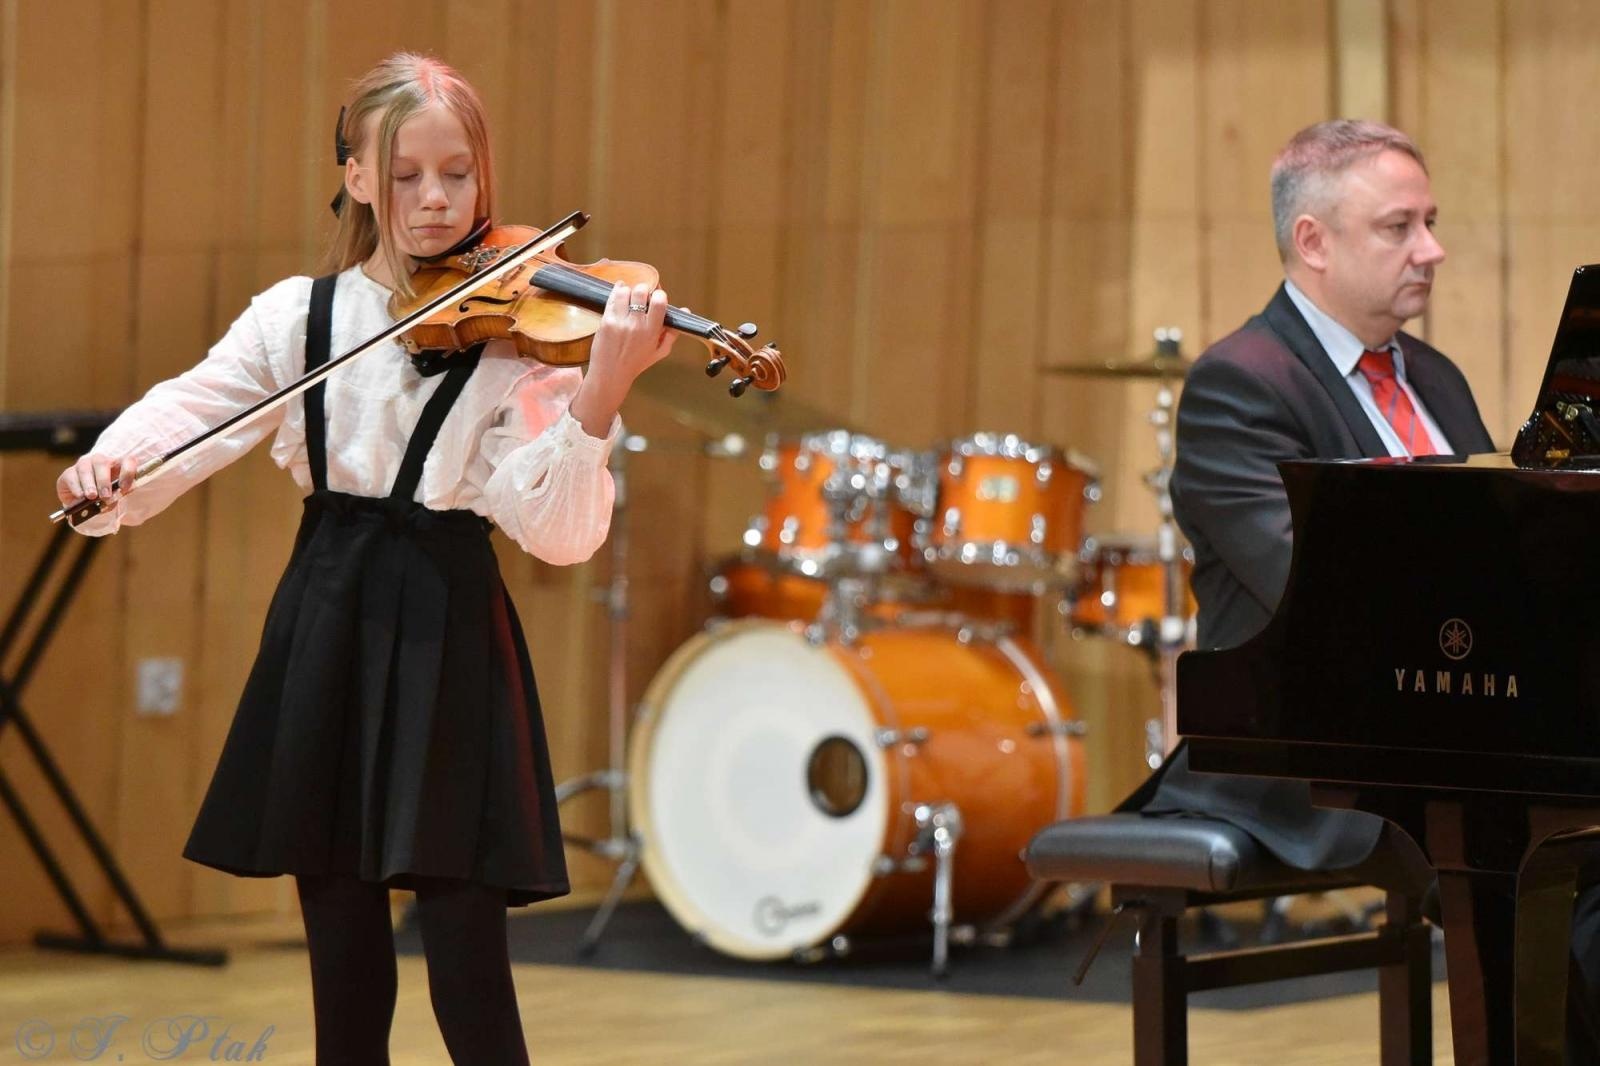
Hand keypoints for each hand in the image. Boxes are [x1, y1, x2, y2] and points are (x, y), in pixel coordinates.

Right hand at [57, 451, 139, 508]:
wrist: (83, 503)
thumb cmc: (104, 496)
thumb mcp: (115, 496)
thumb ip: (116, 496)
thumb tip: (111, 499)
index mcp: (117, 464)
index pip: (127, 461)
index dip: (127, 473)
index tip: (124, 488)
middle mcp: (99, 460)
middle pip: (101, 462)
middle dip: (104, 480)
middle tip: (105, 495)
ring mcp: (83, 464)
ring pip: (85, 469)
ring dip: (89, 484)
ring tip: (91, 496)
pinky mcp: (68, 473)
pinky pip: (71, 477)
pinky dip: (76, 487)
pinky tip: (80, 496)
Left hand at [569, 280, 674, 436]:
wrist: (611, 374)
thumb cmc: (636, 363)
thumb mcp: (660, 351)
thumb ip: (673, 332)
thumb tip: (685, 311)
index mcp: (652, 331)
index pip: (659, 301)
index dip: (659, 295)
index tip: (657, 298)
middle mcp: (636, 325)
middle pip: (641, 291)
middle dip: (643, 290)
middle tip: (642, 296)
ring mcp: (620, 322)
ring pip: (625, 292)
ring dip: (628, 291)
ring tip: (629, 297)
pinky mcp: (606, 321)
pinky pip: (612, 299)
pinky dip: (616, 292)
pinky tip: (619, 293)